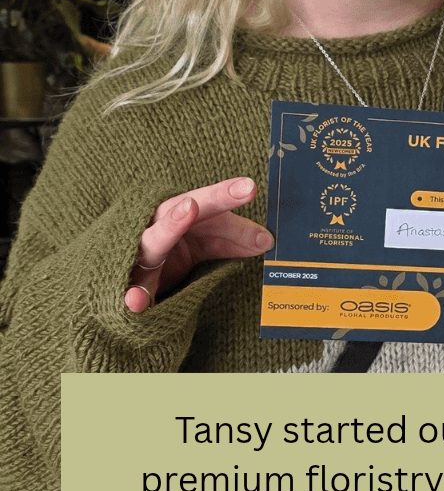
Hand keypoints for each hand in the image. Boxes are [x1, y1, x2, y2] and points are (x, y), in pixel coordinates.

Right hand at [125, 177, 273, 312]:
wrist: (129, 268)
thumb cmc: (178, 244)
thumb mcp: (209, 238)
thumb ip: (236, 237)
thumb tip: (267, 240)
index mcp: (179, 211)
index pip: (205, 202)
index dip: (225, 194)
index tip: (250, 187)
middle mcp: (157, 225)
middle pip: (173, 212)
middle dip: (188, 208)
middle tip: (195, 204)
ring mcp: (140, 254)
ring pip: (152, 243)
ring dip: (165, 231)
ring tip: (183, 215)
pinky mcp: (131, 283)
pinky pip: (134, 289)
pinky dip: (134, 297)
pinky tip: (136, 303)